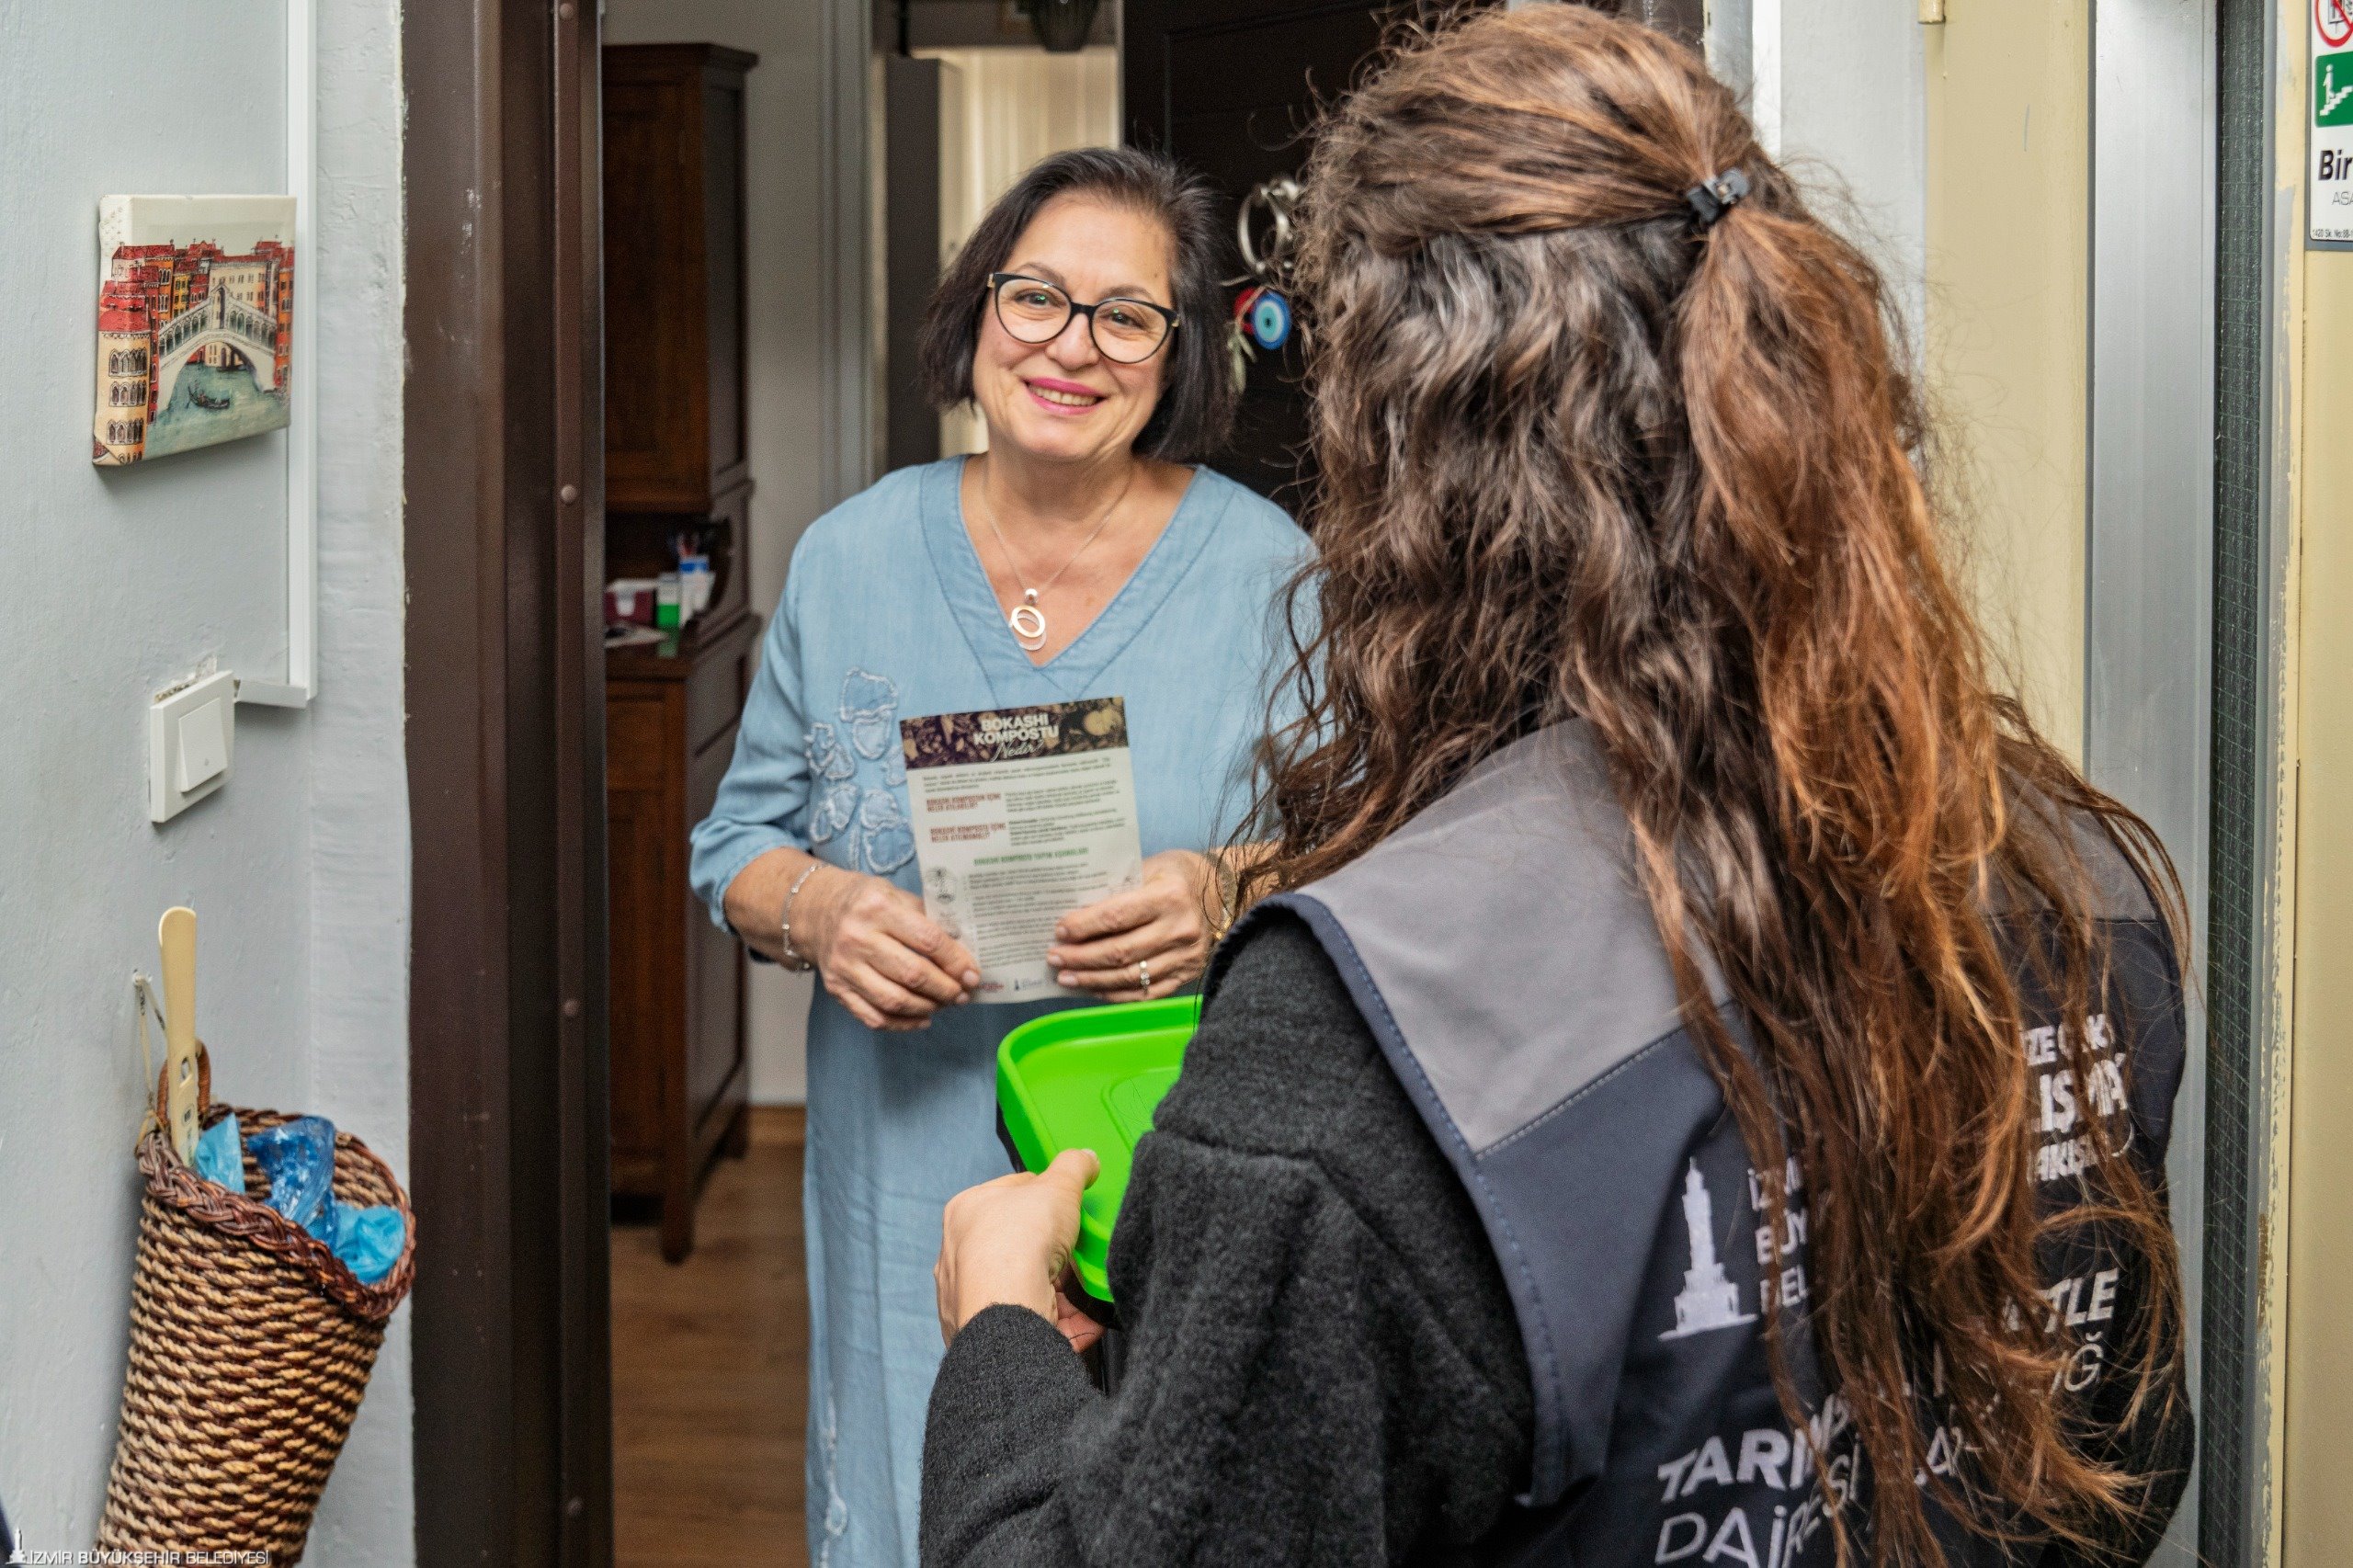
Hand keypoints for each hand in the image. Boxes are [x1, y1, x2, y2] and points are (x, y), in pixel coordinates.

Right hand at [726, 851, 979, 1031]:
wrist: (815, 911)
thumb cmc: (866, 902)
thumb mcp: (896, 895)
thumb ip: (927, 919)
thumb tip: (964, 954)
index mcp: (877, 907)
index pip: (927, 940)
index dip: (955, 961)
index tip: (972, 974)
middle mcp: (857, 938)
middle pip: (912, 974)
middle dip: (945, 989)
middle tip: (962, 994)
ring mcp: (844, 967)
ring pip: (894, 1000)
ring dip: (927, 1007)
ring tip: (945, 1004)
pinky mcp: (836, 989)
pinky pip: (873, 1017)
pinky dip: (902, 1024)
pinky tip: (922, 1018)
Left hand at [936, 1148, 1100, 1346]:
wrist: (1007, 1309)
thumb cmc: (1017, 1241)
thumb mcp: (1057, 1186)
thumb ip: (1073, 1168)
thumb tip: (1085, 1158)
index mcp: (965, 1213)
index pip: (1010, 1196)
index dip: (1045, 1198)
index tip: (1069, 1206)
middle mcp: (960, 1258)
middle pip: (1022, 1247)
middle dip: (1057, 1252)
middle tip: (1082, 1251)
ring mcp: (972, 1300)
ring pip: (1028, 1289)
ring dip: (1064, 1292)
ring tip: (1089, 1290)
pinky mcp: (990, 1336)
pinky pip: (1034, 1326)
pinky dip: (1066, 1324)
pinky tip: (1089, 1321)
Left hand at [1047, 850, 1216, 999]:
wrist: (1220, 892)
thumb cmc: (1175, 875)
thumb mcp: (1147, 868)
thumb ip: (1115, 890)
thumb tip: (1072, 914)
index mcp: (1169, 896)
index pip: (1116, 917)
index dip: (1084, 927)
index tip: (1059, 931)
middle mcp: (1180, 929)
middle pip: (1120, 952)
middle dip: (1081, 957)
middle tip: (1054, 957)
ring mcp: (1186, 957)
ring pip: (1130, 977)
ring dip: (1092, 980)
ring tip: (1066, 977)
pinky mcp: (1187, 975)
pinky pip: (1145, 993)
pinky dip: (1115, 994)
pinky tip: (1093, 989)